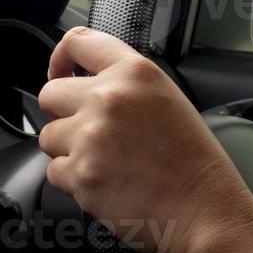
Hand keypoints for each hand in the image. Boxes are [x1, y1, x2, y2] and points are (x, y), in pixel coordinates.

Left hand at [37, 28, 252, 252]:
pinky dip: (73, 180)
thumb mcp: (167, 99)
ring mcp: (91, 136)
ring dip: (68, 150)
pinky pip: (54, 171)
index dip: (60, 58)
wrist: (204, 210)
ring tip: (106, 162)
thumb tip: (85, 83)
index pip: (78, 42)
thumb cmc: (193, 161)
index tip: (59, 71)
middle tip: (90, 133)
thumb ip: (126, 84)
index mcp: (134, 73)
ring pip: (48, 136)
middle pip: (50, 95)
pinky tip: (105, 182)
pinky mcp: (81, 174)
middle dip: (63, 115)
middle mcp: (108, 98)